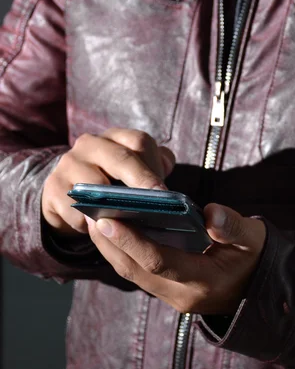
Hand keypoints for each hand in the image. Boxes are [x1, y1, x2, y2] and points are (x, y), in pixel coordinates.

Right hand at [42, 128, 174, 235]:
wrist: (66, 194)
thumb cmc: (110, 183)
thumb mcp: (131, 171)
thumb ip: (154, 165)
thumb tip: (166, 166)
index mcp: (115, 137)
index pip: (138, 142)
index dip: (154, 165)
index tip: (166, 191)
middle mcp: (90, 144)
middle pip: (121, 159)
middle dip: (141, 181)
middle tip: (157, 203)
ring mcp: (69, 164)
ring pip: (96, 185)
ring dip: (113, 206)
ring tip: (130, 222)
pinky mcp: (53, 188)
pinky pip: (75, 208)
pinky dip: (89, 223)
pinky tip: (101, 231)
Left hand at [86, 204, 266, 315]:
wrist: (260, 290)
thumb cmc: (257, 258)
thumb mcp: (255, 239)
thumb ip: (234, 226)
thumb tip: (211, 213)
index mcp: (204, 282)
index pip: (159, 261)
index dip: (132, 240)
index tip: (107, 219)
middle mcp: (183, 296)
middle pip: (136, 270)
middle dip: (109, 244)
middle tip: (89, 214)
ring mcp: (173, 298)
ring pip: (132, 274)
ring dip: (110, 249)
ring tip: (92, 219)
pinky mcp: (168, 293)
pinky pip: (138, 273)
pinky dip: (122, 253)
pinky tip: (112, 231)